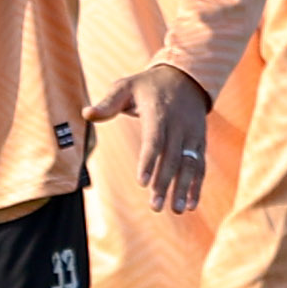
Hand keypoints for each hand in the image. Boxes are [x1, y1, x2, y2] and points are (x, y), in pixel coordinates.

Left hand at [84, 62, 211, 211]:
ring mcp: (192, 134)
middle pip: (172, 158)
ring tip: (176, 210)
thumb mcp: (126, 86)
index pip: (154, 139)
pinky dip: (197, 185)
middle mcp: (179, 125)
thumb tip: (86, 113)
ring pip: (189, 164)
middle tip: (155, 207)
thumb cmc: (148, 86)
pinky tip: (190, 205)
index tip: (142, 183)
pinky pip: (200, 166)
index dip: (149, 161)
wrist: (187, 77)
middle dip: (165, 183)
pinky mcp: (200, 142)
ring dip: (183, 189)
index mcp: (159, 113)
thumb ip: (107, 103)